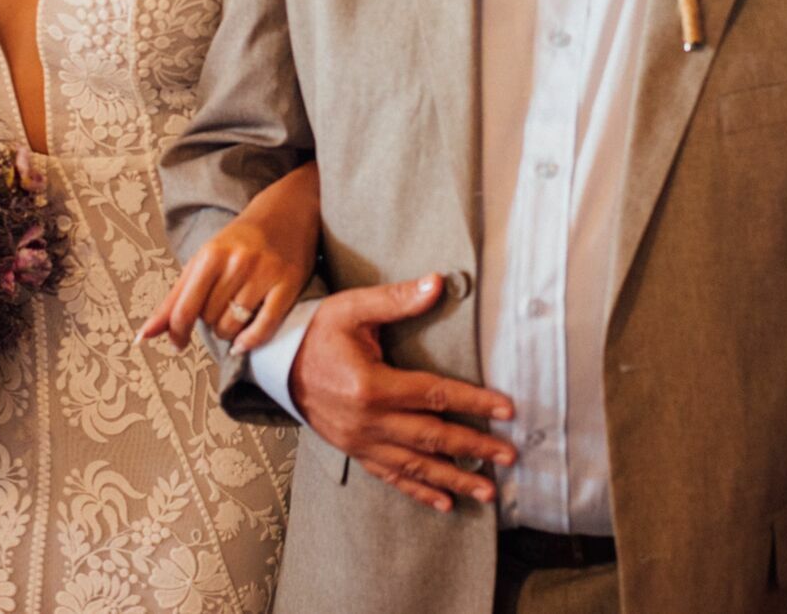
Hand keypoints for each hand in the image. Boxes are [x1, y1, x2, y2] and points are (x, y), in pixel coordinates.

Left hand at [140, 205, 315, 353]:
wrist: (286, 212)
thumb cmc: (239, 241)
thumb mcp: (202, 261)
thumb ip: (174, 299)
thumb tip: (144, 334)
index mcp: (210, 255)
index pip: (185, 309)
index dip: (177, 333)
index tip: (178, 343)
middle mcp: (237, 262)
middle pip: (210, 320)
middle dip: (210, 322)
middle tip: (219, 309)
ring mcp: (264, 273)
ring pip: (233, 326)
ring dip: (229, 332)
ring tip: (234, 316)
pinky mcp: (288, 283)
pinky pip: (264, 327)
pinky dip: (250, 341)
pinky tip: (244, 341)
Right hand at [289, 274, 517, 512]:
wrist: (276, 363)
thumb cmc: (316, 332)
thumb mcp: (352, 308)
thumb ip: (396, 300)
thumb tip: (436, 283)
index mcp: (372, 385)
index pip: (435, 395)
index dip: (474, 402)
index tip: (507, 409)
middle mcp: (368, 420)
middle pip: (432, 437)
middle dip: (474, 447)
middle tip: (509, 456)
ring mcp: (360, 441)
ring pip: (415, 466)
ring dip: (453, 479)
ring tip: (487, 491)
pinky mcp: (354, 450)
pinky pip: (390, 476)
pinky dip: (418, 492)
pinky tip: (444, 503)